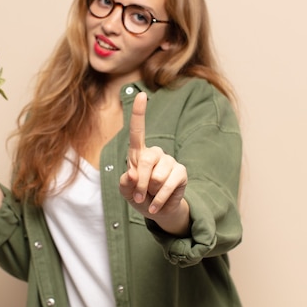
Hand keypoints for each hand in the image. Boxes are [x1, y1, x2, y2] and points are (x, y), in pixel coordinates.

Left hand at [119, 92, 189, 234]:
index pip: (138, 131)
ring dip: (150, 192)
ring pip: (156, 177)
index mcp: (139, 153)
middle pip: (144, 161)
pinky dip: (159, 200)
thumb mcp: (126, 191)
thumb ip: (125, 182)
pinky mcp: (181, 172)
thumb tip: (133, 174)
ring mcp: (170, 161)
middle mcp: (155, 153)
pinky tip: (156, 205)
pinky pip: (167, 186)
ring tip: (151, 195)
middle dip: (139, 183)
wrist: (157, 210)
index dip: (139, 113)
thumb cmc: (139, 196)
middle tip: (138, 196)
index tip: (142, 95)